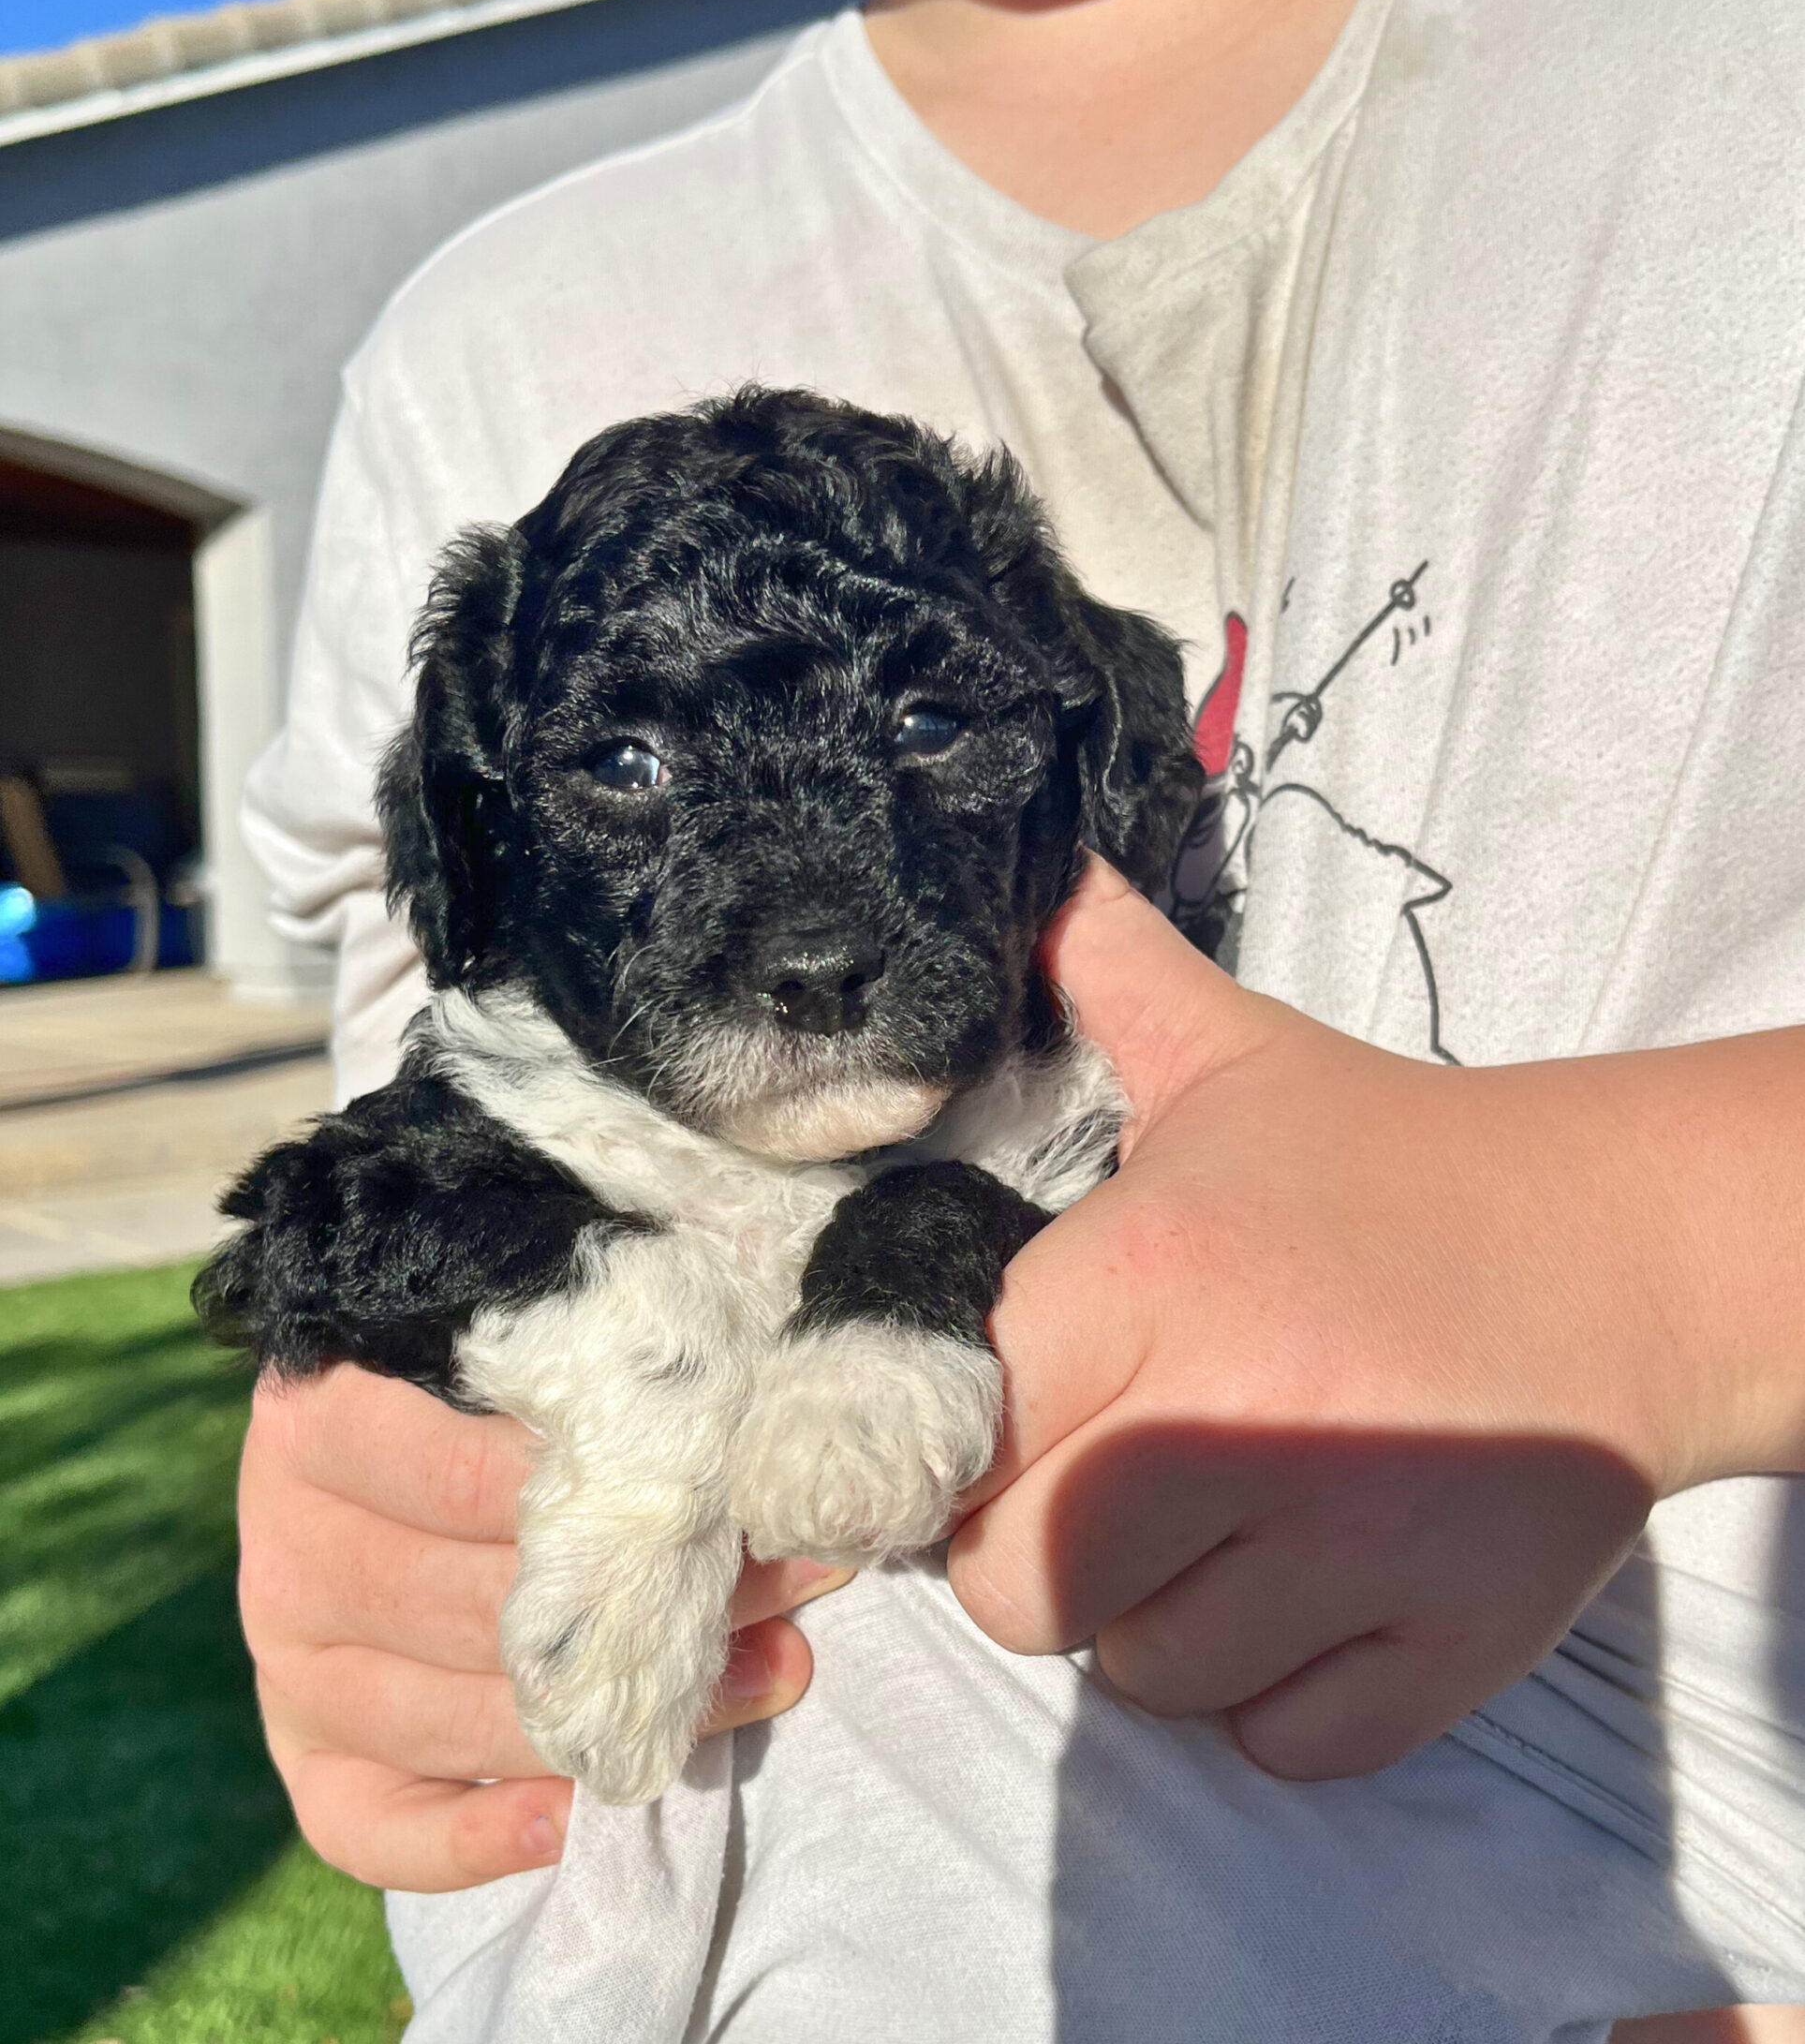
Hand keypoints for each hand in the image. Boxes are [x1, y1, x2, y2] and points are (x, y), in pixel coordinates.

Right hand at [238, 1364, 849, 1890]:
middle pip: (481, 1602)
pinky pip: (371, 1825)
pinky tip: (575, 1814)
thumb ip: (582, 1356)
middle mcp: (289, 1548)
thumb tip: (738, 1424)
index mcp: (318, 1417)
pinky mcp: (306, 1753)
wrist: (376, 1408)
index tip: (738, 1482)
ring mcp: (289, 1663)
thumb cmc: (487, 1359)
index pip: (467, 1473)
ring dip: (619, 1711)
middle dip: (653, 1601)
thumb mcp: (518, 1325)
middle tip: (791, 1580)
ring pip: (453, 1717)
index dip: (610, 1487)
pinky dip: (471, 1839)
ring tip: (770, 1672)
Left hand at [948, 859, 1786, 1779]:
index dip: (957, 1437)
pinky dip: (1277, 1690)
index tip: (1001, 1419)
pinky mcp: (1439, 1654)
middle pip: (1018, 1584)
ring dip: (1162, 1619)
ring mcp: (1346, 1555)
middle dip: (1040, 1547)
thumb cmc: (1398, 1165)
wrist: (1621, 1256)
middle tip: (1107, 1480)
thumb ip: (1111, 972)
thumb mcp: (1241, 1060)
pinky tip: (1314, 1585)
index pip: (953, 1432)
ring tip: (1226, 1522)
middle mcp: (1236, 1425)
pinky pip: (1276, 1740)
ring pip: (1144, 1674)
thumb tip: (1029, 867)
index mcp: (1155, 1277)